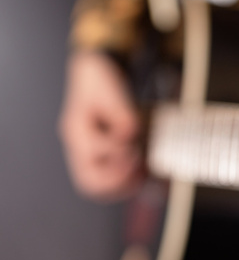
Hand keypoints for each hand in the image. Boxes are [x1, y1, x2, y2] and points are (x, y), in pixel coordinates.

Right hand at [59, 51, 142, 200]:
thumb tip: (129, 137)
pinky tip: (140, 173)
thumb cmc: (100, 81)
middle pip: (88, 181)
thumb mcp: (113, 93)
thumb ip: (122, 116)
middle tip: (138, 169)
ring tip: (142, 174)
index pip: (92, 156)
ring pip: (96, 186)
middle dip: (117, 181)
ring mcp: (86, 152)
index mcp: (76, 130)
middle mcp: (78, 145)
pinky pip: (105, 179)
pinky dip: (123, 181)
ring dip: (121, 185)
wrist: (92, 74)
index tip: (133, 150)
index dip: (115, 157)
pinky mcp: (98, 154)